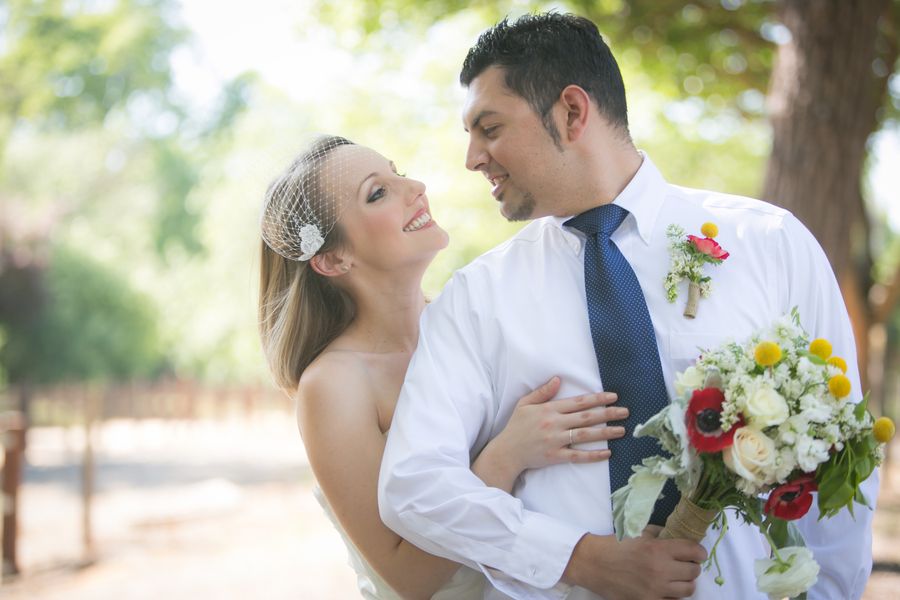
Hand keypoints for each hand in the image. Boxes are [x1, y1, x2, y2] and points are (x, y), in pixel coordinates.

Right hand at [496, 376, 627, 473]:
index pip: (578, 402)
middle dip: (608, 413)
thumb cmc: (516, 426)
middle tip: (625, 411)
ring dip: (605, 432)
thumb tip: (558, 379)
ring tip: (622, 430)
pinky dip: (593, 455)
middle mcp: (555, 423)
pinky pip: (577, 456)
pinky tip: (607, 452)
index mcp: (549, 409)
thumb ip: (542, 392)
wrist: (507, 451)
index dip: (597, 399)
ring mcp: (555, 440)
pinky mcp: (555, 456)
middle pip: (586, 417)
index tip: (613, 396)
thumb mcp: (525, 404)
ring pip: (585, 435)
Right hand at [563, 532, 706, 599]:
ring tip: (677, 578)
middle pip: (694, 571)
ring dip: (685, 582)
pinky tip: (665, 588)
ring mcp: (656, 589)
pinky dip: (673, 594)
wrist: (592, 563)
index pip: (693, 551)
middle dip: (692, 566)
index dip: (699, 551)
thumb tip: (677, 536)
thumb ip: (659, 533)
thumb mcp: (637, 531)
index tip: (697, 553)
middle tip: (685, 564)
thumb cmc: (614, 544)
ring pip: (688, 589)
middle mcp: (660, 570)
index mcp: (658, 548)